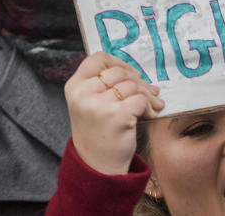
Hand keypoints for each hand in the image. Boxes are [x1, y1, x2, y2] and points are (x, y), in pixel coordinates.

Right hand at [65, 52, 163, 175]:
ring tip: (150, 106)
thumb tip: (137, 72)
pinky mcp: (117, 115)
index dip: (118, 63)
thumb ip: (105, 84)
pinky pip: (142, 99)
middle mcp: (83, 93)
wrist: (97, 166)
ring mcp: (98, 104)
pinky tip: (148, 115)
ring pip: (134, 86)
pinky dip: (150, 107)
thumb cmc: (98, 131)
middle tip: (149, 92)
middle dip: (139, 82)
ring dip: (148, 96)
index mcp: (74, 86)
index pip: (98, 58)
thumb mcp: (91, 103)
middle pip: (120, 72)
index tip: (131, 74)